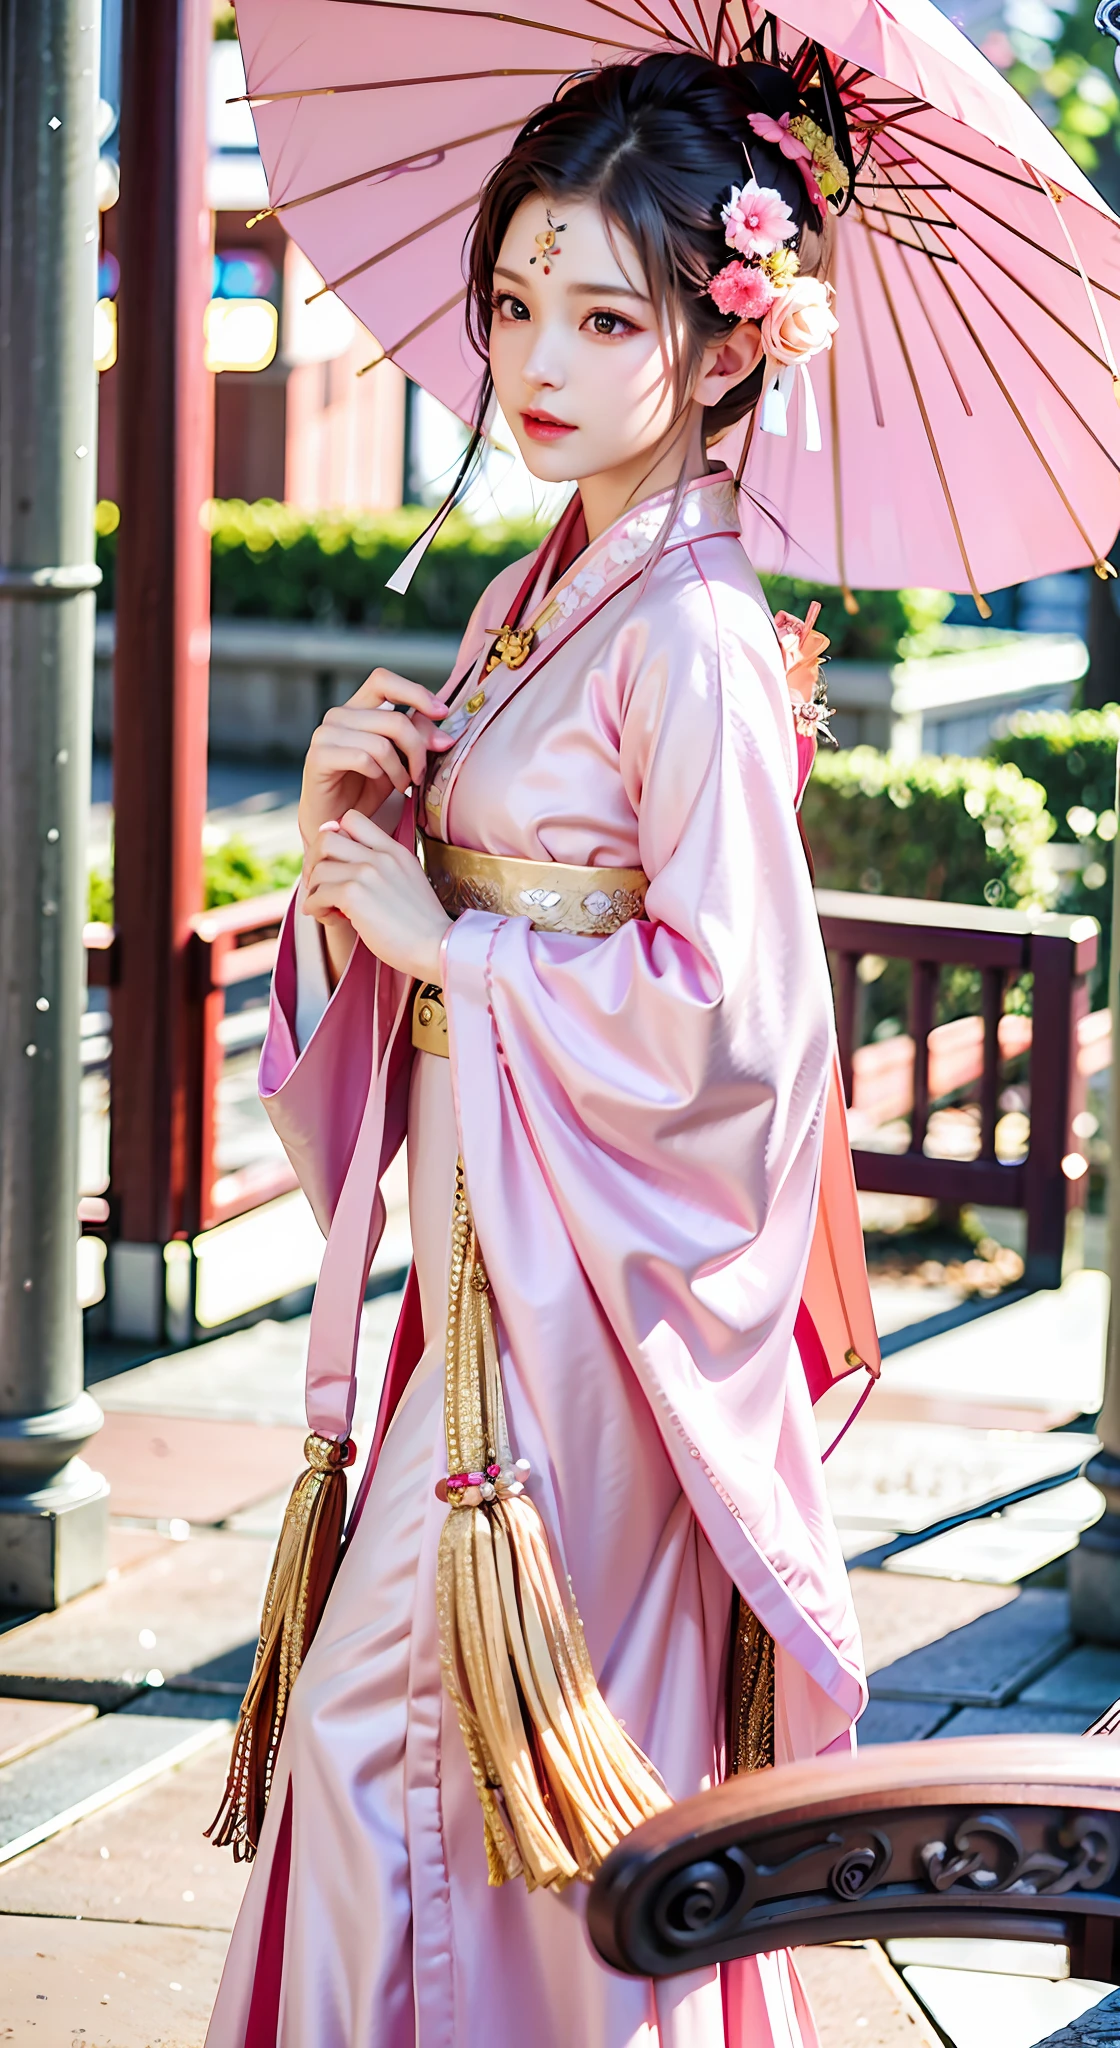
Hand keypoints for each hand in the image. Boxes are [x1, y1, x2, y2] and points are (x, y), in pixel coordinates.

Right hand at [297, 669, 454, 853]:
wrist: (336, 819)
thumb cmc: (367, 787)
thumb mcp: (400, 759)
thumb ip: (417, 739)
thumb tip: (443, 737)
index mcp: (357, 708)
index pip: (383, 680)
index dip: (415, 692)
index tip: (441, 712)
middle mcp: (338, 715)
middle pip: (394, 719)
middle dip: (418, 749)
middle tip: (421, 774)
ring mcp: (325, 734)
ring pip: (381, 743)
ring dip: (400, 770)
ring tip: (403, 785)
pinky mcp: (318, 757)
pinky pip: (363, 759)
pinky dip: (380, 775)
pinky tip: (380, 784)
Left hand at [302, 812, 451, 984]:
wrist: (436, 946)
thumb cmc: (422, 925)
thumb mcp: (408, 881)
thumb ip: (383, 869)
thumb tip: (346, 871)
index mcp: (394, 850)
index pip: (352, 819)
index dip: (334, 837)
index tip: (335, 861)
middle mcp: (380, 856)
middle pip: (326, 838)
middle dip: (315, 861)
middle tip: (320, 883)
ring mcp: (367, 873)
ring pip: (319, 869)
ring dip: (314, 890)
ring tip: (325, 908)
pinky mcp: (355, 895)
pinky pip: (318, 894)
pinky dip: (314, 907)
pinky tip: (328, 917)